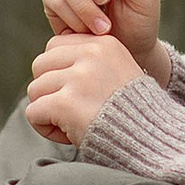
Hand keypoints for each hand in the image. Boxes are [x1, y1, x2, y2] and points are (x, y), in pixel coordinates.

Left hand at [25, 33, 144, 146]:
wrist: (151, 141)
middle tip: (71, 110)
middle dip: (49, 90)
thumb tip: (47, 62)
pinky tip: (68, 135)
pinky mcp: (66, 103)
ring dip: (48, 111)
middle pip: (40, 65)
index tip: (78, 92)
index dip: (58, 72)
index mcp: (103, 44)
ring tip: (72, 123)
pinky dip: (44, 128)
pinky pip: (33, 112)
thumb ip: (87, 62)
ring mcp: (78, 78)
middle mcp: (91, 55)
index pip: (54, 46)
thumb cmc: (131, 114)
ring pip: (35, 90)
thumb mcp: (116, 72)